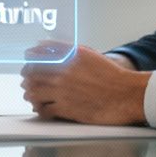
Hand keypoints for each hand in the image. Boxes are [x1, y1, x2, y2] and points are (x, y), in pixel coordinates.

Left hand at [20, 43, 149, 125]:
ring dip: (31, 93)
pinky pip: (44, 109)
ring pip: (33, 91)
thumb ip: (70, 51)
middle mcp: (64, 71)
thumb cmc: (112, 77)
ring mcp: (63, 90)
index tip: (28, 60)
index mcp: (70, 56)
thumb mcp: (90, 56)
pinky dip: (40, 109)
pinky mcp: (66, 108)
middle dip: (27, 76)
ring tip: (33, 96)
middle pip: (32, 72)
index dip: (30, 57)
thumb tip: (47, 46)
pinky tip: (44, 109)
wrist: (127, 95)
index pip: (39, 52)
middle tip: (27, 80)